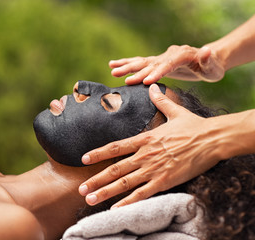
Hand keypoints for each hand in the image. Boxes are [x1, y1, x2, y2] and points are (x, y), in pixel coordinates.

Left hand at [78, 84, 221, 207]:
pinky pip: (142, 194)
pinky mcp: (165, 181)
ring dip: (105, 192)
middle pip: (115, 168)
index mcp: (145, 139)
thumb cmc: (194, 126)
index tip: (84, 158)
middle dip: (96, 179)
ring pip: (124, 183)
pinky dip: (128, 202)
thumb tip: (153, 87)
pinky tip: (116, 209)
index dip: (98, 153)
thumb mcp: (175, 112)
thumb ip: (161, 101)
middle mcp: (145, 154)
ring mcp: (154, 168)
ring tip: (90, 199)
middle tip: (82, 188)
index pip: (116, 147)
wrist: (213, 139)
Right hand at [109, 45, 224, 84]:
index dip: (156, 72)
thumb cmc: (212, 67)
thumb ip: (207, 60)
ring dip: (126, 66)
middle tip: (118, 75)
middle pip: (150, 62)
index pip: (167, 64)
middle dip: (134, 69)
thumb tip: (206, 50)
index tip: (146, 81)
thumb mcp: (213, 67)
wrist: (209, 60)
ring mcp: (162, 57)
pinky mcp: (158, 62)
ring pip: (142, 61)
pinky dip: (128, 63)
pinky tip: (114, 64)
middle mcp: (169, 54)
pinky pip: (141, 62)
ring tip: (111, 69)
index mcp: (182, 55)